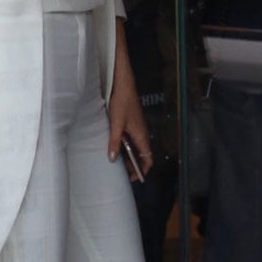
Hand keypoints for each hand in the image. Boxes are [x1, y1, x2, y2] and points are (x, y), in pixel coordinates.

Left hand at [107, 19, 152, 180]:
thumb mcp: (116, 123)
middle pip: (142, 154)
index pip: (148, 158)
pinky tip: (113, 147)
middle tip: (121, 174)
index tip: (132, 178)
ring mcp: (137, 127)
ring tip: (115, 163)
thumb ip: (114, 142)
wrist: (123, 83)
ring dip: (128, 156)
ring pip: (135, 147)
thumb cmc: (121, 102)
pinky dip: (124, 146)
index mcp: (142, 135)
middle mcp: (142, 133)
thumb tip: (113, 159)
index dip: (142, 170)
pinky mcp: (131, 122)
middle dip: (133, 165)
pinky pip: (130, 139)